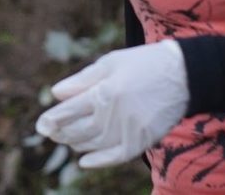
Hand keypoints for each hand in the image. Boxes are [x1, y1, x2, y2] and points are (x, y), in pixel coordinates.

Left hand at [35, 39, 188, 168]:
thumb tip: (55, 94)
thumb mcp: (111, 62)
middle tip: (50, 132)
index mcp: (105, 91)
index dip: (52, 119)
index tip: (40, 125)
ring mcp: (130, 131)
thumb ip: (82, 80)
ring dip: (76, 143)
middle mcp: (116, 115)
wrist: (184, 74)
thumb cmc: (144, 63)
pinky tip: (85, 161)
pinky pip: (116, 157)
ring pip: (94, 144)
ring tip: (66, 139)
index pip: (70, 111)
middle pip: (79, 130)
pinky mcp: (143, 141)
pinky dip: (98, 161)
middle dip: (61, 132)